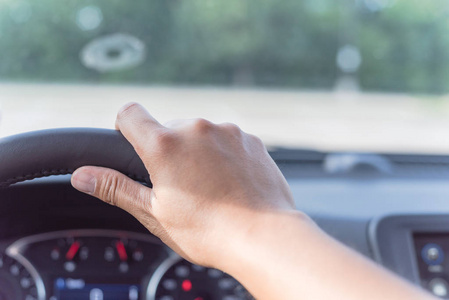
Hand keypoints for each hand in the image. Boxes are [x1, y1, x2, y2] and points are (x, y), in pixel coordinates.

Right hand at [71, 102, 296, 266]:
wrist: (263, 237)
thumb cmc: (208, 230)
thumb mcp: (153, 212)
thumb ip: (115, 187)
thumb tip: (82, 175)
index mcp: (165, 144)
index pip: (130, 113)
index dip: (125, 127)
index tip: (132, 144)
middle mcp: (196, 128)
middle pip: (168, 127)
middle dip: (168, 149)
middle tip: (179, 184)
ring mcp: (226, 131)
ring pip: (200, 134)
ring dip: (198, 151)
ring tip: (209, 186)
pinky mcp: (249, 139)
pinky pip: (227, 140)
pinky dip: (223, 155)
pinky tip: (230, 182)